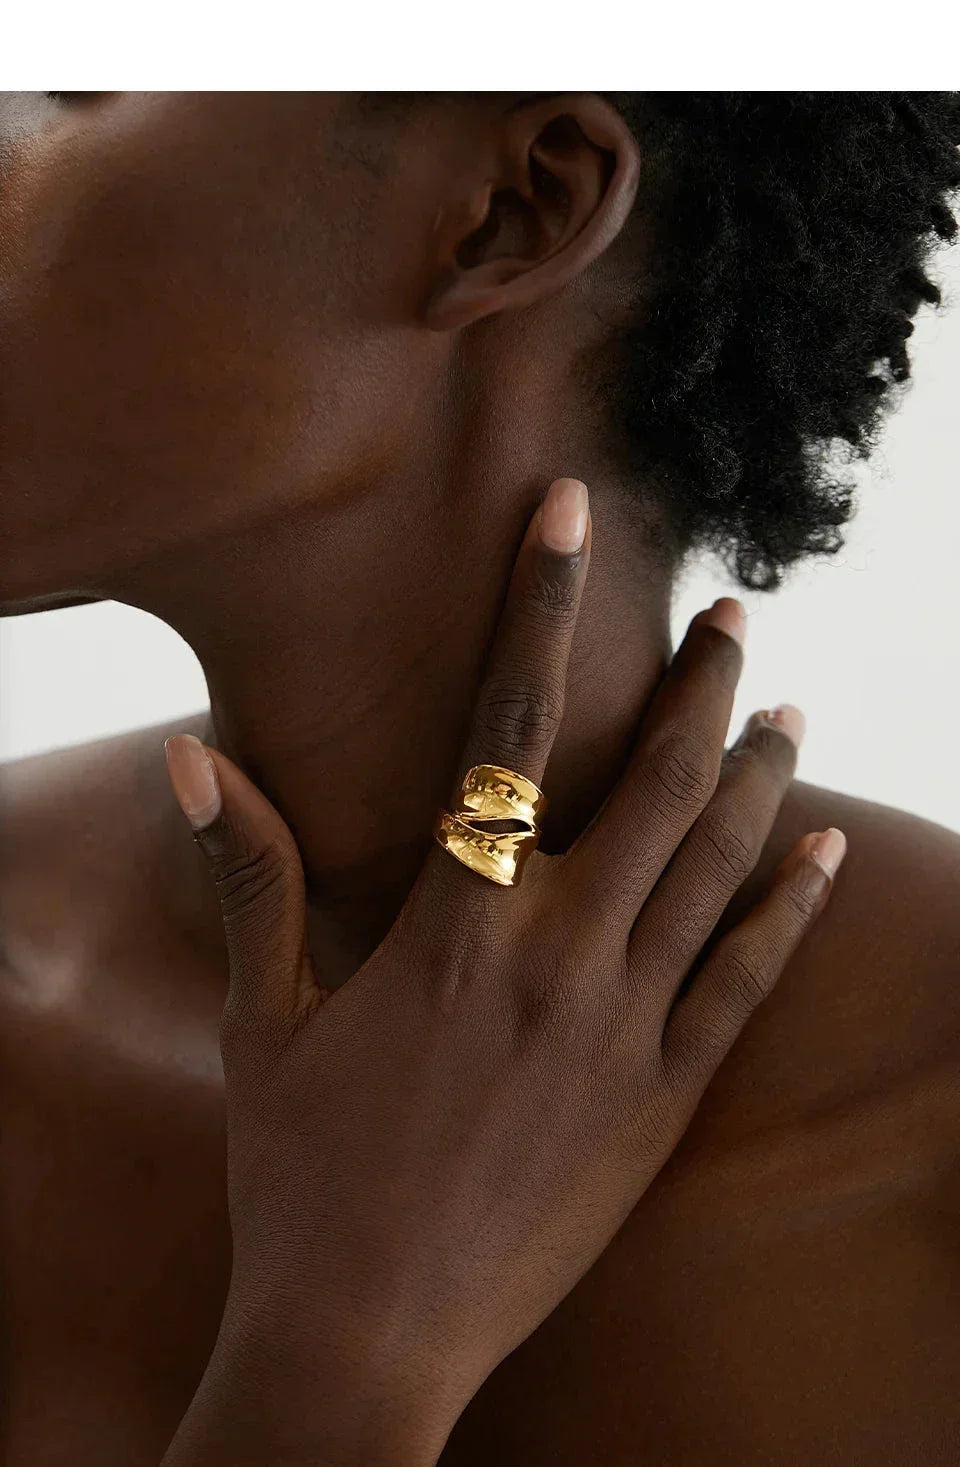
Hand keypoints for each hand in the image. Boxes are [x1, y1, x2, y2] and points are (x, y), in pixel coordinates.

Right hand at [163, 477, 844, 1464]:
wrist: (369, 1333)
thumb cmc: (301, 1172)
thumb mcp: (265, 1019)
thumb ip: (253, 878)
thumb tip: (196, 759)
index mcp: (453, 923)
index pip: (507, 726)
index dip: (539, 605)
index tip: (570, 515)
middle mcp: (554, 957)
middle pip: (651, 780)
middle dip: (699, 682)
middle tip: (738, 613)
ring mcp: (624, 1028)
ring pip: (714, 867)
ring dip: (758, 776)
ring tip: (790, 708)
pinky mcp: (665, 1098)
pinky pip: (747, 983)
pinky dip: (790, 908)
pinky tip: (824, 853)